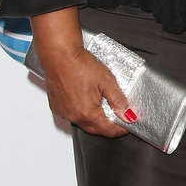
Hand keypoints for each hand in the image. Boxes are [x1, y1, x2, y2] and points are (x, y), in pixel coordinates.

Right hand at [29, 8, 130, 136]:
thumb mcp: (107, 81)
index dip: (120, 129)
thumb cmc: (80, 64)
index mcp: (88, 113)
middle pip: (96, 129)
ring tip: (101, 104)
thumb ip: (118, 100)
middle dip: (108, 125)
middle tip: (117, 115)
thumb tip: (128, 115)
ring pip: (83, 123)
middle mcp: (73, 116)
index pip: (108, 130)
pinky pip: (71, 115)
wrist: (59, 54)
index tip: (127, 124)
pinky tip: (84, 100)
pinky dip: (80, 112)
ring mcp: (63, 112)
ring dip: (94, 119)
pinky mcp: (56, 106)